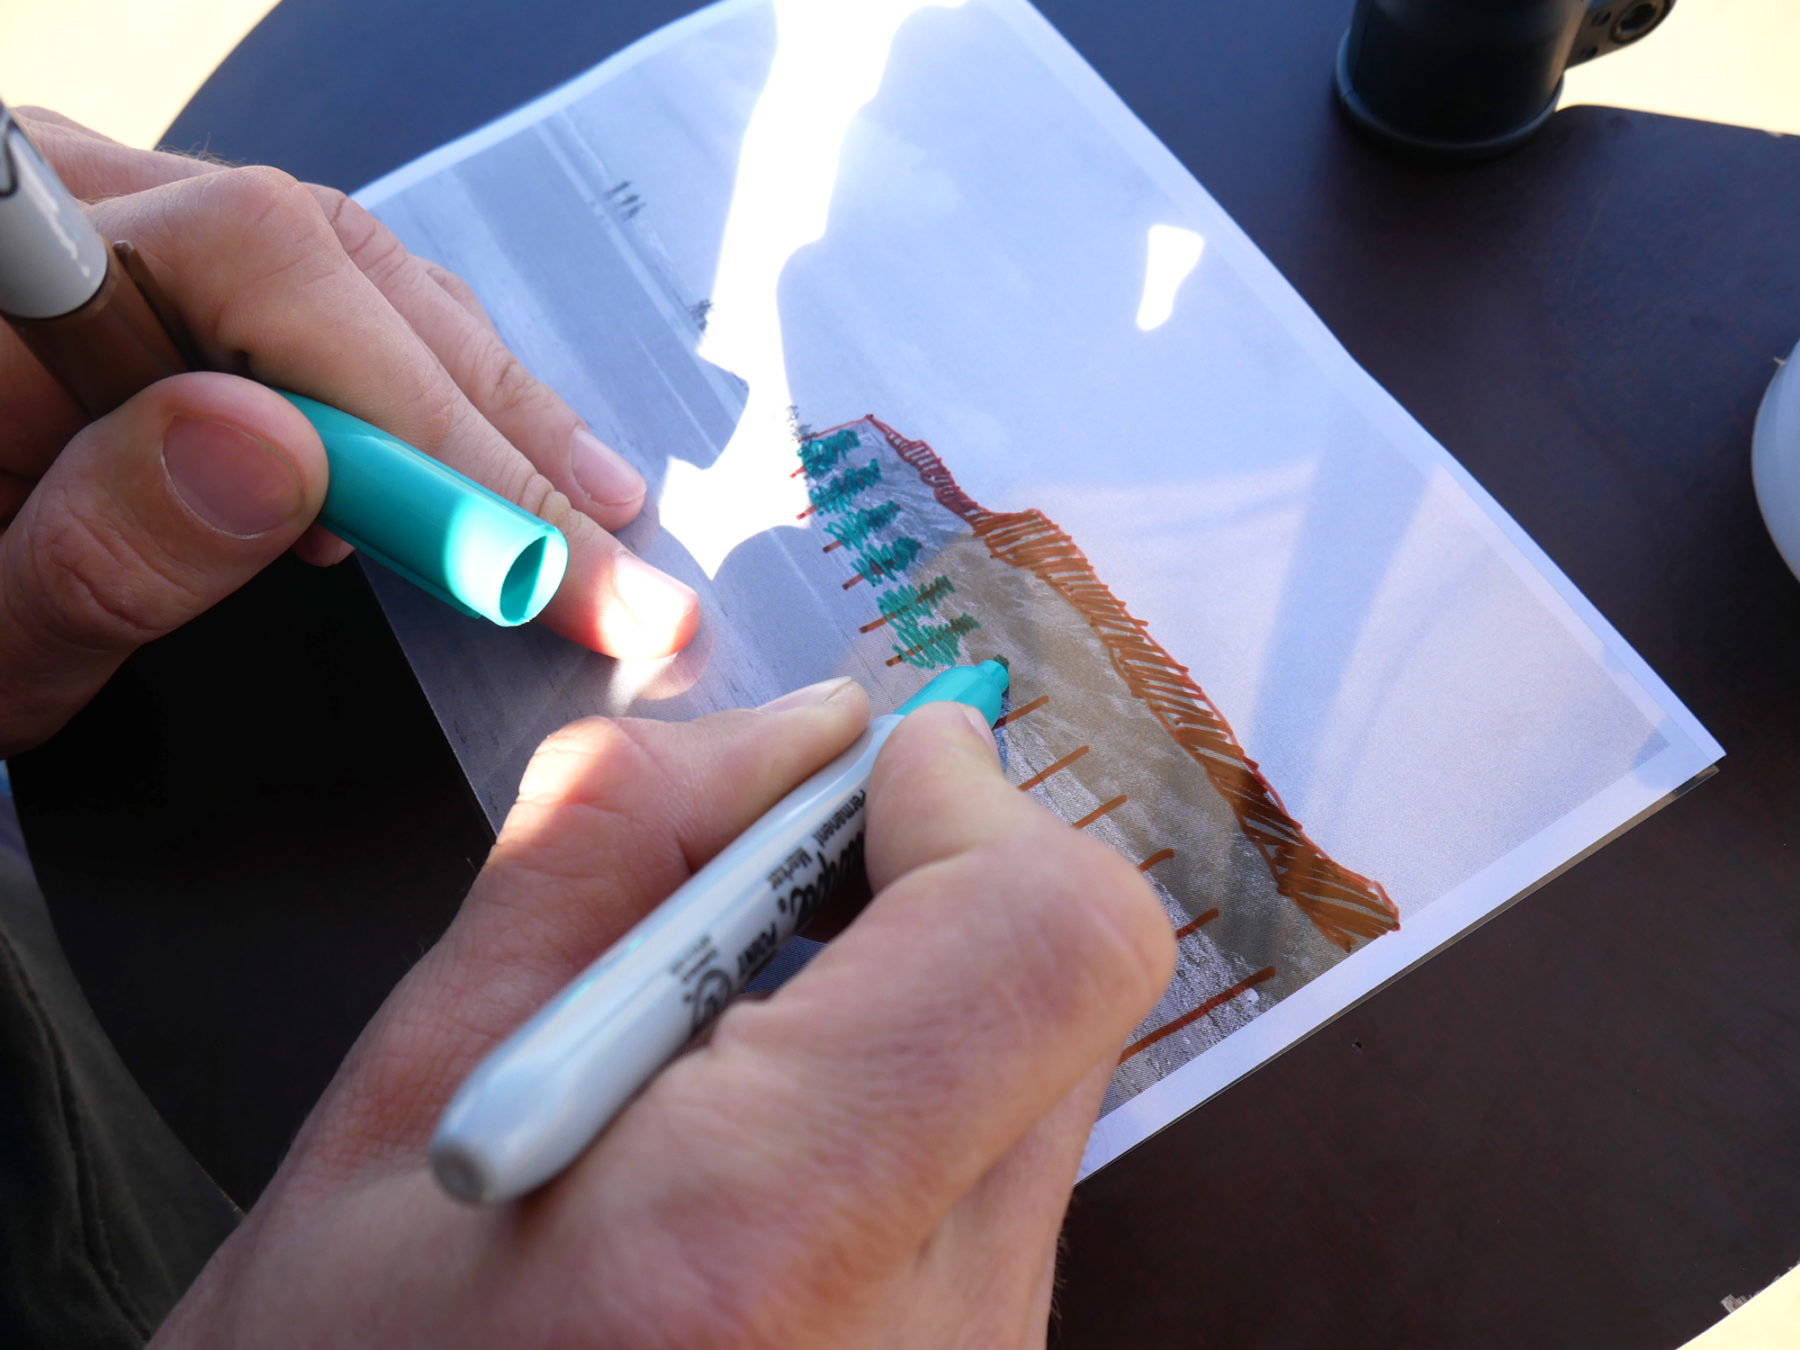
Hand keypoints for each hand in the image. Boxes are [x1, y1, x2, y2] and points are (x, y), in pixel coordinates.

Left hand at [0, 109, 699, 753]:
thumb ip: (96, 551)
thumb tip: (278, 457)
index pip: (268, 281)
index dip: (433, 420)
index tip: (543, 566)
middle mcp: (62, 217)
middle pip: (336, 266)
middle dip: (495, 435)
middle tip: (617, 578)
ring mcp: (105, 232)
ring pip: (348, 276)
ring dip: (481, 407)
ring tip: (587, 517)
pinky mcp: (147, 280)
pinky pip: (318, 303)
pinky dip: (418, 390)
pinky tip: (476, 466)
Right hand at [151, 681, 1174, 1348]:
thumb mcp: (405, 1080)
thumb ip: (617, 842)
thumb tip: (808, 727)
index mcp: (755, 1241)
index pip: (1045, 943)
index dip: (969, 807)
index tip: (858, 779)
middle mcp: (934, 1333)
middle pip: (1066, 986)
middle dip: (931, 873)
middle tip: (768, 886)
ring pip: (1050, 1064)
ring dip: (914, 980)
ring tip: (727, 1040)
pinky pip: (1013, 1163)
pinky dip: (912, 1081)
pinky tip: (765, 1130)